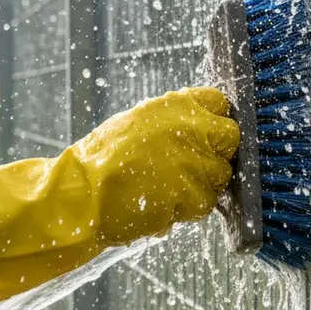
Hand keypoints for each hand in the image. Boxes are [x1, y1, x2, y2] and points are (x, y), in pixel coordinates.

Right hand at [0, 86, 239, 309]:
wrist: (81, 197)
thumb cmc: (101, 160)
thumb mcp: (136, 123)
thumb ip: (173, 121)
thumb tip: (201, 125)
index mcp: (174, 104)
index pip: (219, 102)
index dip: (214, 119)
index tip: (206, 135)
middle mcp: (191, 128)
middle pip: (229, 139)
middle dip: (215, 154)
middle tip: (192, 166)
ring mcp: (194, 163)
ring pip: (219, 176)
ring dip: (202, 184)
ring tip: (168, 188)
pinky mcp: (191, 196)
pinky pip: (204, 204)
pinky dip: (187, 208)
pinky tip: (162, 204)